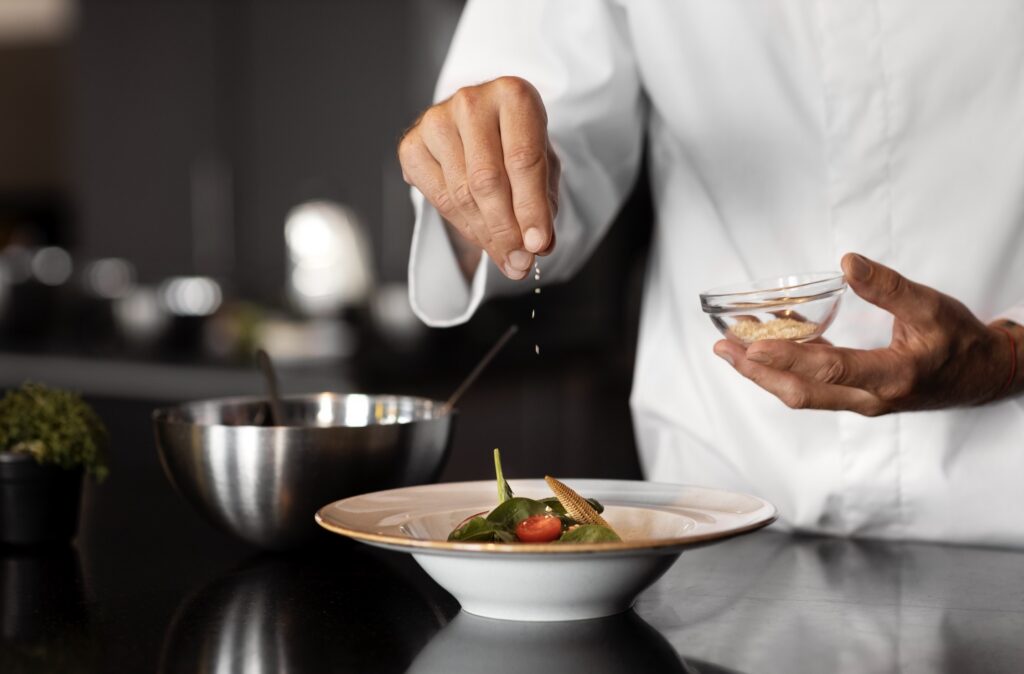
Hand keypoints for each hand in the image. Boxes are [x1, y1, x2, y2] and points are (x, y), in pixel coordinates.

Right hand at [398, 76, 558, 279]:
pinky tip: (479, 233)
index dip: (530, 208)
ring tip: (506, 255)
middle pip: (487, 180)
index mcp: (512, 95)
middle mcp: (470, 100)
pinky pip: (437, 198)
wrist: (481, 125)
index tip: (537, 246)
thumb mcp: (542, 167)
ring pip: (460, 193)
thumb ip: (543, 203)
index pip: (523, 159)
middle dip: (505, 230)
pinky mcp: (411, 143)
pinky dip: (461, 224)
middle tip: (520, 262)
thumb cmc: (516, 143)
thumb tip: (538, 247)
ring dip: (485, 234)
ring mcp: (435, 120)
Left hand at [713, 253, 1016, 414]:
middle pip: (801, 392)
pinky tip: (766, 344)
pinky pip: (812, 386)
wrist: (983, 376)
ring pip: (802, 394)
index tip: (753, 346)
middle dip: (757, 372)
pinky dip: (785, 368)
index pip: (830, 370)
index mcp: (892, 376)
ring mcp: (860, 401)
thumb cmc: (960, 342)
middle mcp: (870, 398)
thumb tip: (848, 262)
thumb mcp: (931, 306)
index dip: (789, 358)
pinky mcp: (856, 397)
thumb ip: (889, 287)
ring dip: (764, 373)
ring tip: (731, 349)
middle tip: (723, 349)